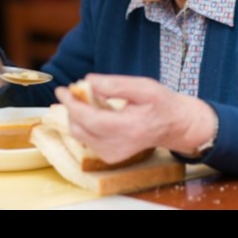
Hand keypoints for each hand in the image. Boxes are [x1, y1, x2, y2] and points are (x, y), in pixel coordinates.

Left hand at [55, 74, 217, 162]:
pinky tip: (95, 112)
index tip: (62, 90)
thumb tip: (87, 80)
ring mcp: (113, 154)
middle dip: (72, 108)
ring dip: (77, 115)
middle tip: (74, 90)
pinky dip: (85, 124)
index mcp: (128, 128)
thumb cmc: (161, 104)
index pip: (90, 119)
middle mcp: (119, 146)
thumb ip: (114, 84)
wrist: (175, 126)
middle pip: (81, 128)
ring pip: (80, 135)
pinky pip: (87, 139)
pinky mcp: (110, 156)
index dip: (72, 104)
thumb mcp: (142, 87)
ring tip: (86, 100)